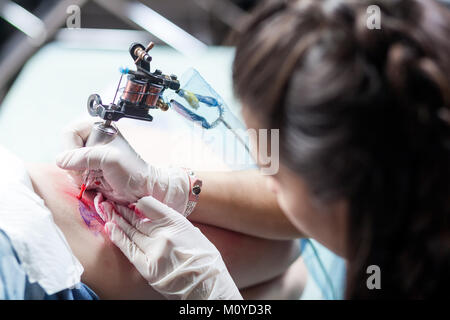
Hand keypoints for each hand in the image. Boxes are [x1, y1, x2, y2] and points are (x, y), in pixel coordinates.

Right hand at [56, 121, 189, 212]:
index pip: (70, 133)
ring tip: (94, 178)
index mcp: (99, 129)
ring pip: (67, 164)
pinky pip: (73, 175)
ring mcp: (90, 156)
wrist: (142, 189)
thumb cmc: (132, 171)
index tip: (82, 161)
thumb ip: (85, 157)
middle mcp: (92, 140)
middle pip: (66, 150)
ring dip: (77, 175)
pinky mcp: (89, 170)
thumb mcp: (110, 159)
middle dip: (74, 165)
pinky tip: (93, 183)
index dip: (71, 148)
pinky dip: (79, 181)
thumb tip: (60, 161)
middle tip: (89, 173)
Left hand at [98, 195, 241, 299]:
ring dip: (117, 219)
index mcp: (177, 222)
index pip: (150, 205)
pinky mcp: (147, 266)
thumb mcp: (193, 232)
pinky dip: (118, 237)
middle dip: (124, 210)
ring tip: (106, 209)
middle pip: (137, 218)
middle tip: (112, 202)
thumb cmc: (204, 258)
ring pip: (130, 231)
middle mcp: (163, 234)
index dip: (139, 201)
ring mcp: (153, 250)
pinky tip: (110, 227)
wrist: (207, 283)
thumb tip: (158, 219)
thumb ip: (174, 224)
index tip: (133, 200)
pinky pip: (128, 248)